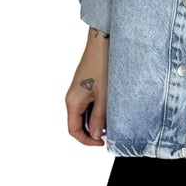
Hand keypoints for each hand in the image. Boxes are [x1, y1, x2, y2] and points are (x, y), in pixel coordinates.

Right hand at [66, 30, 109, 146]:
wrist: (102, 42)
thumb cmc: (102, 65)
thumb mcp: (105, 95)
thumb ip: (100, 117)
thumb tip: (96, 135)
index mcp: (73, 102)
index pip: (74, 130)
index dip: (87, 141)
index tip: (102, 143)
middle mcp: (73, 98)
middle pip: (78, 124)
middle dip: (93, 132)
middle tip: (111, 132)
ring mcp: (79, 92)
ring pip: (85, 114)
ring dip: (97, 120)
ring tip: (113, 119)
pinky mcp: (86, 86)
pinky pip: (89, 104)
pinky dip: (98, 110)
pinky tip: (111, 107)